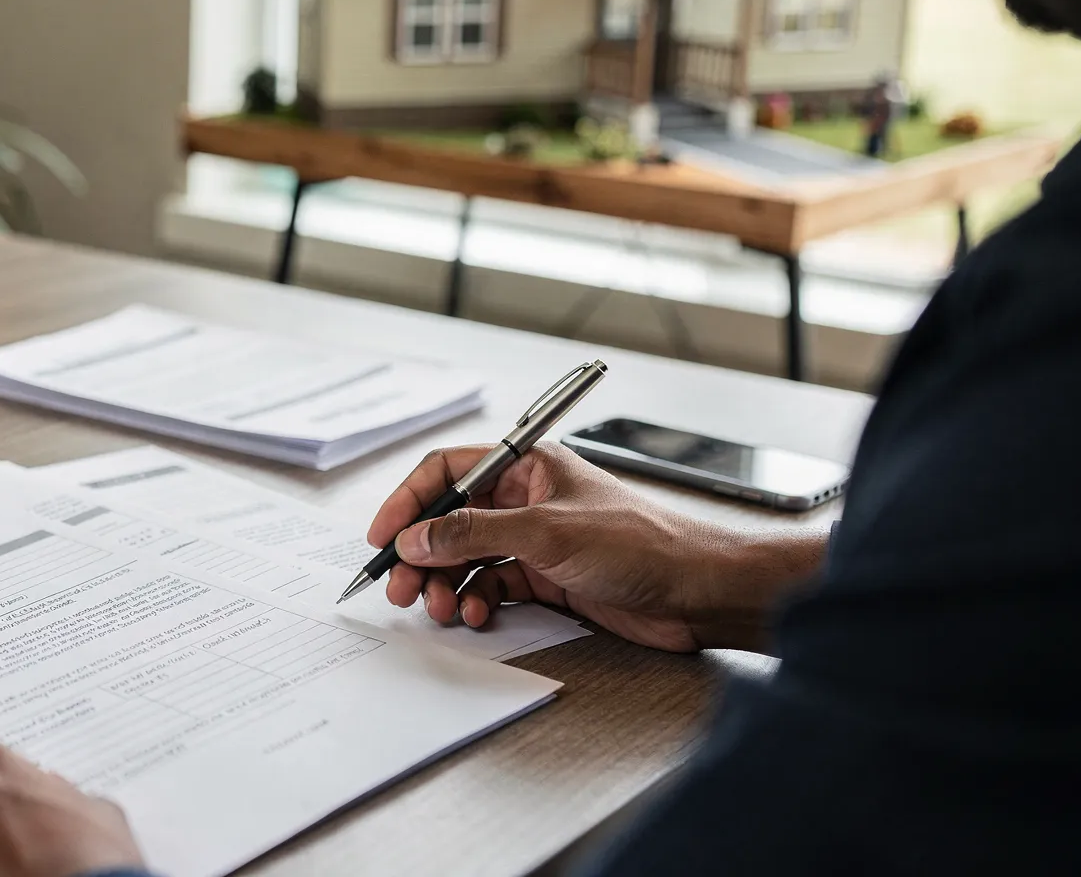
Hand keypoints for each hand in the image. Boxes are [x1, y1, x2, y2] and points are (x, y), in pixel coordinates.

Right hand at [366, 442, 827, 652]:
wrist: (698, 592)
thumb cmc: (642, 543)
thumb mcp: (546, 533)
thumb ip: (474, 533)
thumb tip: (416, 537)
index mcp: (526, 465)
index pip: (447, 470)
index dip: (409, 501)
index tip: (383, 536)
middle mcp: (526, 498)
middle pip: (450, 519)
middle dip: (421, 552)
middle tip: (401, 586)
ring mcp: (535, 539)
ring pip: (466, 557)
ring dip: (444, 582)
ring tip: (438, 606)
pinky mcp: (547, 577)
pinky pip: (491, 585)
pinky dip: (475, 600)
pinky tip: (475, 614)